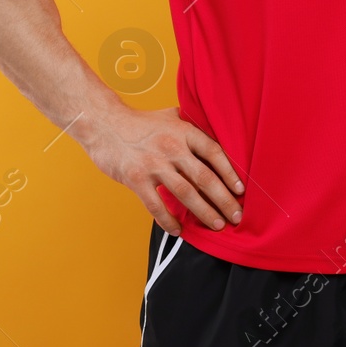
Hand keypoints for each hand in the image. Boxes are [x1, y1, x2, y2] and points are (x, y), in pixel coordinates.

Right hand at [82, 105, 243, 235]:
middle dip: (224, 200)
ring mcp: (154, 164)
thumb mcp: (171, 116)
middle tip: (236, 217)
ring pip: (185, 194)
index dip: (230, 173)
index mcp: (184, 131)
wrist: (104, 124)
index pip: (214, 154)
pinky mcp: (136, 178)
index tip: (241, 191)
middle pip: (204, 178)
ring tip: (217, 225)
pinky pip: (156, 205)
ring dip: (204, 213)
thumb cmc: (141, 122)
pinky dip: (169, 221)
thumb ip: (192, 125)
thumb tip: (217, 133)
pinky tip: (179, 230)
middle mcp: (172, 147)